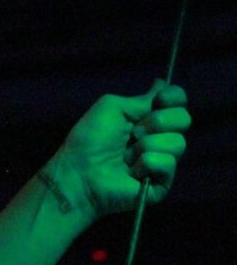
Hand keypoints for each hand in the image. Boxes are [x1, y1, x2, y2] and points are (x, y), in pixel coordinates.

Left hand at [53, 81, 190, 221]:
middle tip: (134, 130)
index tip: (159, 99)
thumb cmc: (91, 137)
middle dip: (158, 121)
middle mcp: (159, 136)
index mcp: (147, 117)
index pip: (177, 101)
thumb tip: (162, 82)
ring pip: (177, 142)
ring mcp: (163, 160)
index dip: (173, 97)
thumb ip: (142, 100)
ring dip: (146, 145)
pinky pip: (167, 164)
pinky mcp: (163, 182)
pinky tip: (131, 170)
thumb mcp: (113, 108)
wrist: (81, 170)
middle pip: (184, 119)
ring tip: (126, 154)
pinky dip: (145, 163)